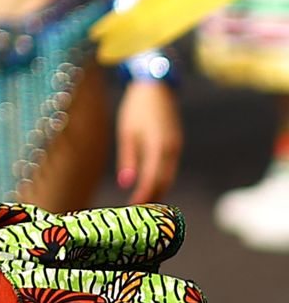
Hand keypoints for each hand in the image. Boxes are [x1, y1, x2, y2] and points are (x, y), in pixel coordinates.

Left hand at [116, 79, 181, 203]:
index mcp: (158, 146)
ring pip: (169, 176)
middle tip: (138, 214)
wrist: (156, 88)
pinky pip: (170, 168)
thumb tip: (126, 184)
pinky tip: (150, 187)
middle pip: (164, 182)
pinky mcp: (176, 145)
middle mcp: (171, 149)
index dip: (143, 196)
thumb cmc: (136, 109)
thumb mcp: (127, 133)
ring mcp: (176, 147)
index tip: (132, 209)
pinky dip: (161, 180)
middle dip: (152, 198)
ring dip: (157, 191)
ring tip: (142, 205)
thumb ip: (128, 159)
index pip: (152, 179)